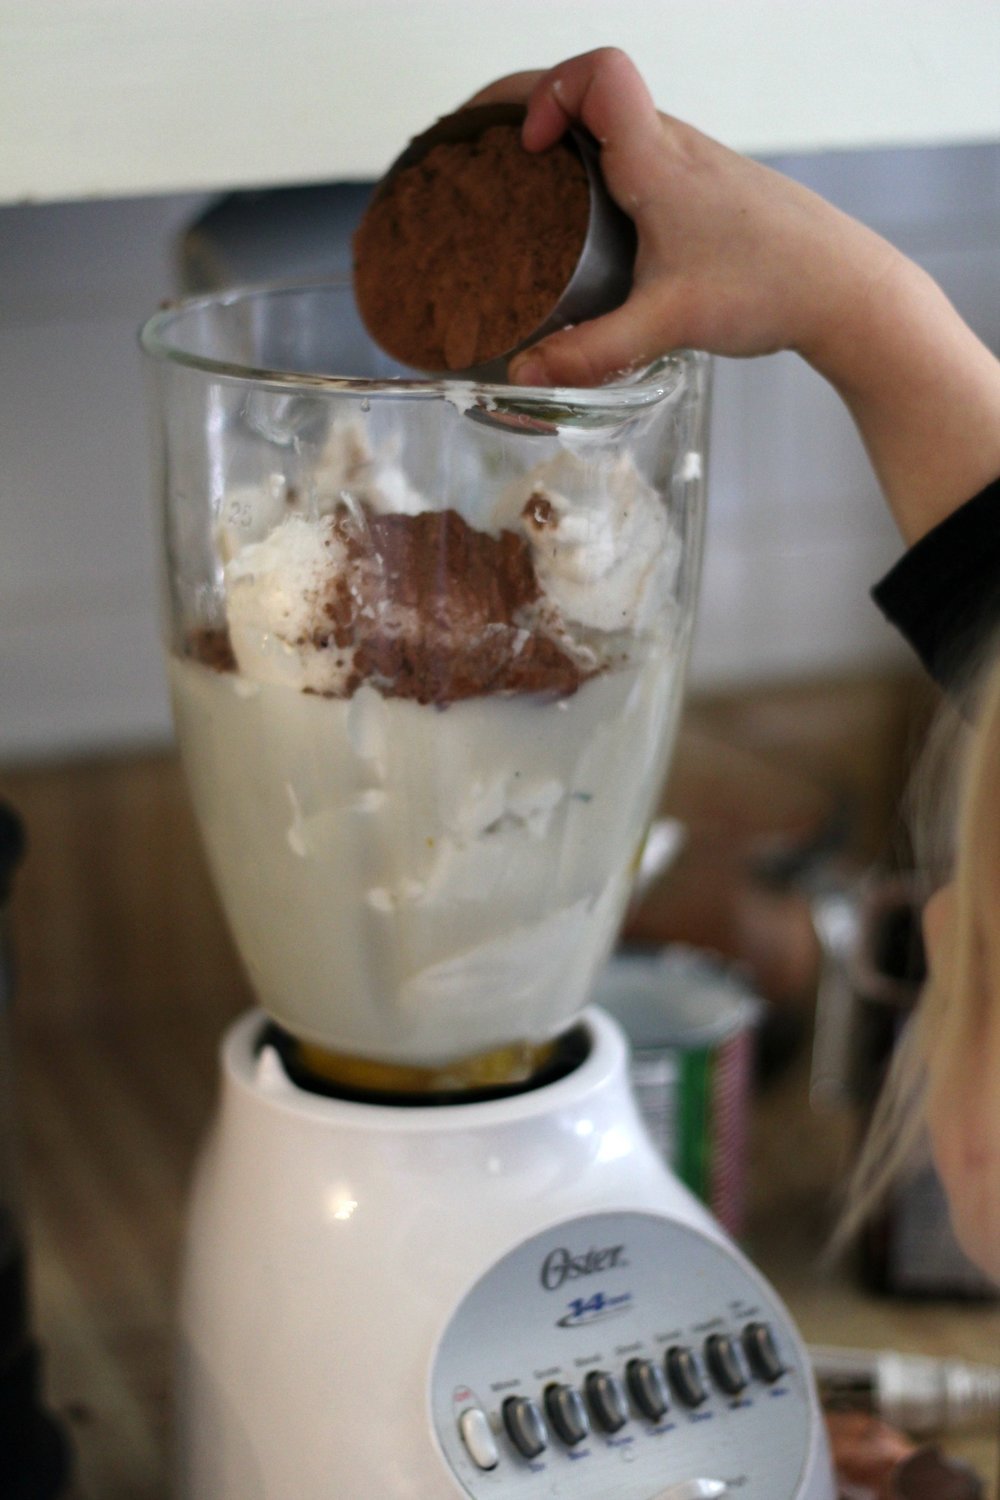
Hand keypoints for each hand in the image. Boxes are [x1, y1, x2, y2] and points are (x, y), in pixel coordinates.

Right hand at [468, 48, 897, 387]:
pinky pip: (632, 155)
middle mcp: (672, 145)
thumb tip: (523, 374)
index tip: (524, 149)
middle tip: (483, 159)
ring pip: (610, 125)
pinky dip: (592, 170)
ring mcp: (687, 164)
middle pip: (588, 90)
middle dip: (526, 112)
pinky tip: (578, 223)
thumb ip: (592, 352)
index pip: (599, 73)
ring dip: (560, 142)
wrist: (844, 289)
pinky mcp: (698, 189)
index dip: (546, 92)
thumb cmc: (772, 286)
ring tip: (515, 190)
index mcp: (660, 158)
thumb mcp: (670, 323)